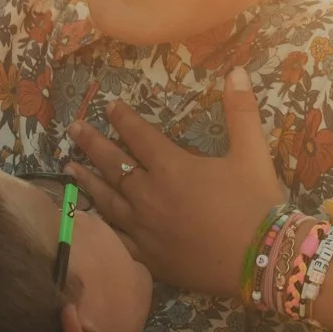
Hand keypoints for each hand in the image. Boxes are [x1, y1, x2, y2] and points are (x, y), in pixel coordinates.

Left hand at [68, 67, 286, 296]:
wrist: (263, 260)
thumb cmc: (257, 204)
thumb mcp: (253, 153)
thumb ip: (241, 111)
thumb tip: (237, 71)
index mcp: (172, 167)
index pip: (139, 136)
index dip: (123, 119)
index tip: (109, 106)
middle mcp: (150, 196)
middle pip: (113, 165)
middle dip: (92, 144)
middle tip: (73, 129)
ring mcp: (145, 229)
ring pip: (108, 200)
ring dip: (88, 180)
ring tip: (69, 167)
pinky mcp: (149, 257)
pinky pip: (116, 238)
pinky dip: (100, 225)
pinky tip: (90, 217)